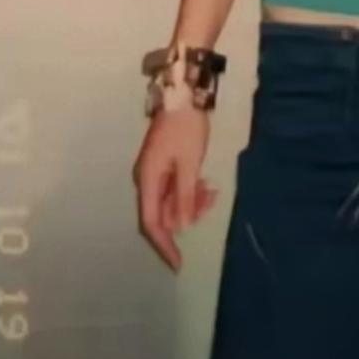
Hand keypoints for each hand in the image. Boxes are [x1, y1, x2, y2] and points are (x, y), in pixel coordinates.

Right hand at [132, 106, 217, 271]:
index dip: (164, 246)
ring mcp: (155, 172)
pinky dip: (191, 190)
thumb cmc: (186, 128)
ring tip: (211, 189)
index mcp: (148, 180)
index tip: (178, 264)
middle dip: (188, 214)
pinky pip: (176, 188)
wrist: (183, 94)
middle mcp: (147, 180)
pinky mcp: (165, 165)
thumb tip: (183, 227)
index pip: (152, 223)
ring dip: (192, 200)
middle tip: (210, 201)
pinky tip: (206, 184)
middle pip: (164, 213)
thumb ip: (185, 196)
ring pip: (173, 201)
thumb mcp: (189, 163)